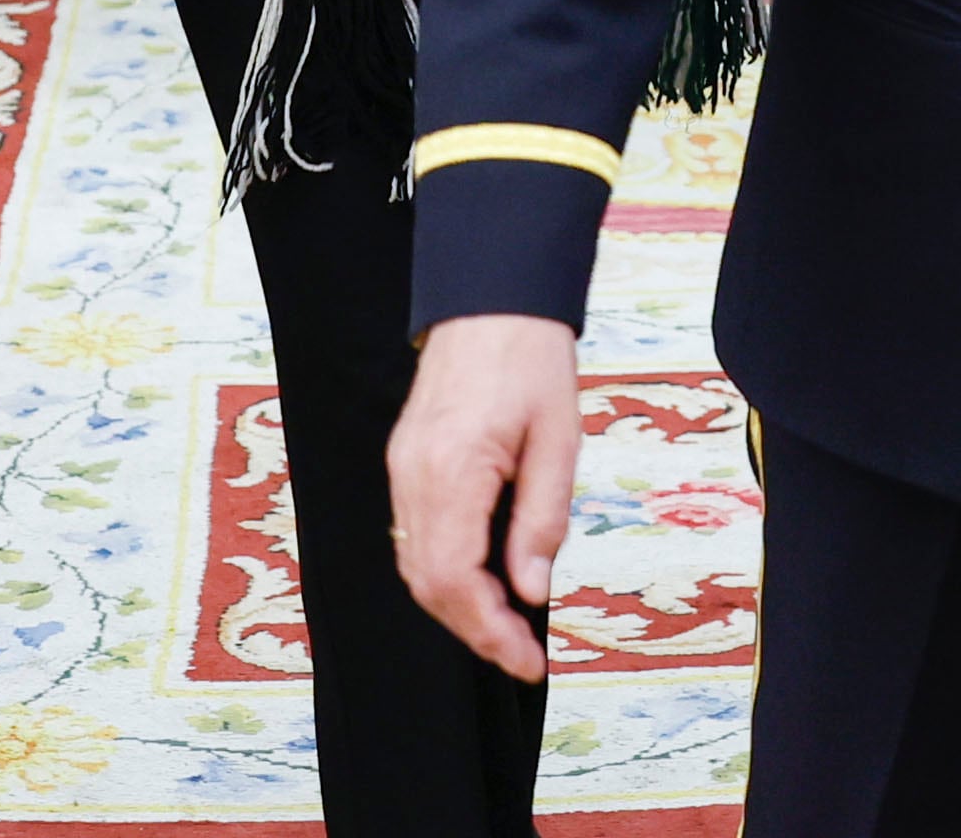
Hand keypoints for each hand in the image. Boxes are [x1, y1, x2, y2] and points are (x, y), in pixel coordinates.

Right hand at [388, 313, 578, 681]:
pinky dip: (445, 570)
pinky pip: (414, 535)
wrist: (491, 300)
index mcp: (452, 472)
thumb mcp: (557, 443)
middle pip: (427, 583)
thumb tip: (530, 592)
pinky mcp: (406, 463)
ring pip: (415, 564)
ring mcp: (403, 470)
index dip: (490, 632)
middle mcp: (414, 477)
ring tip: (509, 624)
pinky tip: (485, 578)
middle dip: (475, 629)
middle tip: (522, 653)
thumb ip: (540, 522)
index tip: (528, 660)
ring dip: (459, 604)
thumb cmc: (531, 363)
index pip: (456, 581)